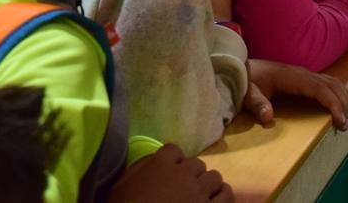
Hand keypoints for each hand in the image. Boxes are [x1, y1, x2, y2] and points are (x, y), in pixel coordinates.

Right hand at [109, 144, 232, 202]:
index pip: (173, 150)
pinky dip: (222, 197)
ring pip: (214, 177)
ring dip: (208, 185)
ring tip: (202, 195)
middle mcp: (184, 174)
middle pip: (197, 164)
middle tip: (184, 188)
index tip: (168, 172)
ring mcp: (199, 192)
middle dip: (191, 174)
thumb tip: (147, 165)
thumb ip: (136, 171)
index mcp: (161, 165)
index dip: (172, 161)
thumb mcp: (120, 188)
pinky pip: (227, 195)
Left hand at [242, 59, 347, 128]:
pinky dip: (338, 93)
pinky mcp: (304, 78)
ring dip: (343, 98)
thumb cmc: (247, 81)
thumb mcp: (248, 93)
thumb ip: (257, 104)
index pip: (320, 88)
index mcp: (293, 78)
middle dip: (343, 103)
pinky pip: (328, 83)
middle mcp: (303, 74)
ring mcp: (305, 75)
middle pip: (332, 85)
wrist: (242, 67)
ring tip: (346, 119)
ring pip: (333, 82)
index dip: (333, 103)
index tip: (341, 121)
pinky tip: (340, 106)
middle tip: (345, 125)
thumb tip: (267, 117)